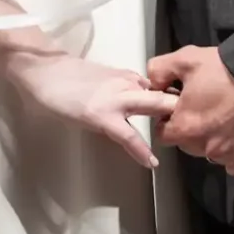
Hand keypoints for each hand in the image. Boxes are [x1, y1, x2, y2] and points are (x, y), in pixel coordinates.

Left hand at [6, 53, 176, 168]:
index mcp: (104, 114)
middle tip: (187, 125)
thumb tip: (127, 131)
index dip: (144, 152)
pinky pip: (142, 81)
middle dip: (174, 113)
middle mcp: (118, 96)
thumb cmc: (56, 102)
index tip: (154, 164)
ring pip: (153, 89)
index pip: (131, 137)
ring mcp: (121, 80)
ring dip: (166, 100)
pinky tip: (153, 95)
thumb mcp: (80, 123)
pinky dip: (151, 89)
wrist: (46, 70)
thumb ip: (107, 127)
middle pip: (157, 103)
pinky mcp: (120, 71)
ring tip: (177, 113)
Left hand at [147, 46, 233, 175]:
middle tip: (209, 106)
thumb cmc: (226, 70)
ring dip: (215, 139)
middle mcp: (204, 149)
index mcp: (184, 128)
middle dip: (193, 129)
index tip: (184, 106)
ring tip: (230, 116)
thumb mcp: (187, 59)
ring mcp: (228, 158)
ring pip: (212, 152)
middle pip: (188, 144)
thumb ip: (160, 70)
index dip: (171, 118)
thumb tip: (152, 83)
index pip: (164, 133)